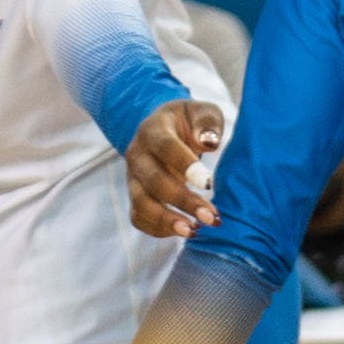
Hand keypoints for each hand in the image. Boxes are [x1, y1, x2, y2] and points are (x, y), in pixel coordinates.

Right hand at [126, 100, 226, 235]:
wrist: (165, 128)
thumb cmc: (189, 121)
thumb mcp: (202, 112)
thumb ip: (207, 123)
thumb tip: (209, 142)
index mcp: (153, 130)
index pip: (166, 148)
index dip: (185, 166)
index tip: (209, 184)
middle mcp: (137, 155)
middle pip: (154, 182)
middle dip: (183, 202)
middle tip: (210, 217)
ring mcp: (133, 178)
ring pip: (141, 204)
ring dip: (168, 221)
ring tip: (195, 231)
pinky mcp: (135, 195)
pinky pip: (138, 217)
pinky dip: (159, 229)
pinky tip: (186, 231)